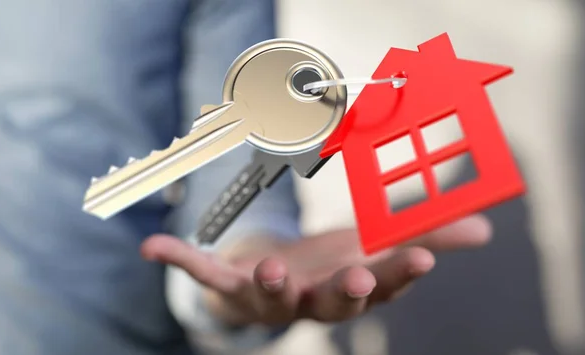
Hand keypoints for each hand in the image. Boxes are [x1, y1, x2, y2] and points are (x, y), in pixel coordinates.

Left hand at [141, 214, 490, 326]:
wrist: (272, 279)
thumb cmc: (327, 265)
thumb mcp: (376, 246)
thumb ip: (425, 234)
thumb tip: (483, 229)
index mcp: (346, 288)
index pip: (381, 288)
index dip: (400, 275)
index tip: (421, 257)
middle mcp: (309, 298)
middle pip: (330, 304)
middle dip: (344, 294)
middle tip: (356, 279)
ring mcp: (267, 294)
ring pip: (270, 297)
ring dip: (271, 285)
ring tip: (272, 270)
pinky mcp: (229, 283)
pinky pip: (204, 274)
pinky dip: (180, 259)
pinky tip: (153, 246)